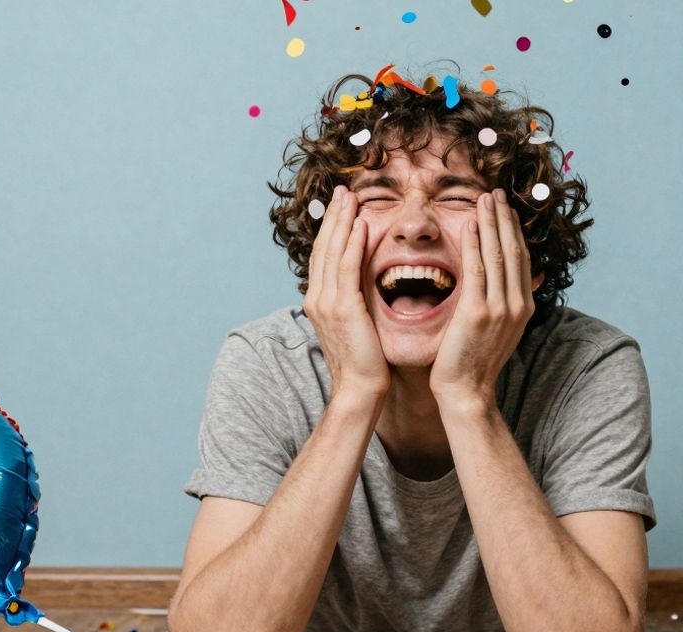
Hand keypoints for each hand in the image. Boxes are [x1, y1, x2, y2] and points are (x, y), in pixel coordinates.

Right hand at [303, 186, 390, 401]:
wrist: (359, 389)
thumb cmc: (364, 363)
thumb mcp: (355, 327)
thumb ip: (354, 303)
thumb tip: (363, 288)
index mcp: (319, 302)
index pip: (324, 257)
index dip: (331, 229)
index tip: (341, 207)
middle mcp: (317, 298)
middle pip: (324, 248)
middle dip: (333, 217)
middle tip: (343, 191)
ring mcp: (327, 303)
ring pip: (333, 252)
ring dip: (342, 221)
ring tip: (351, 197)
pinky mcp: (344, 308)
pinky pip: (347, 268)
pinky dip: (352, 244)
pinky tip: (361, 224)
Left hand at [430, 189, 534, 406]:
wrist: (467, 392)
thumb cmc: (475, 362)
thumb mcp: (500, 330)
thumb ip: (505, 303)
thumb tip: (512, 283)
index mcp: (524, 307)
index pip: (521, 258)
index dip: (514, 230)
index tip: (505, 208)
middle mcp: (517, 304)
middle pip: (513, 250)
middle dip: (504, 218)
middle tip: (496, 193)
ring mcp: (500, 308)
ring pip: (498, 254)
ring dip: (491, 223)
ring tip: (484, 199)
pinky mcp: (478, 312)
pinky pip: (476, 269)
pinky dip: (474, 244)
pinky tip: (468, 224)